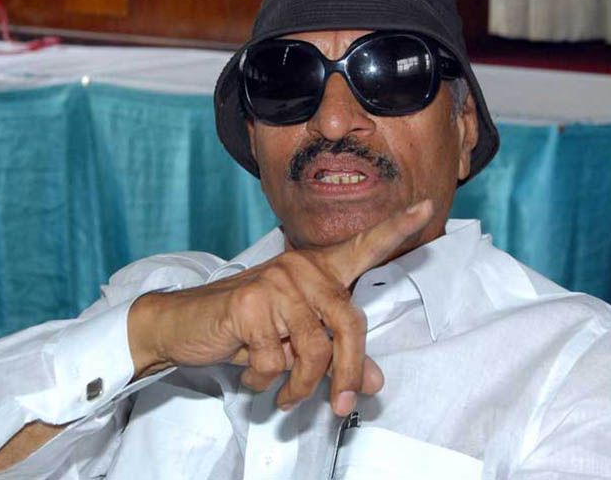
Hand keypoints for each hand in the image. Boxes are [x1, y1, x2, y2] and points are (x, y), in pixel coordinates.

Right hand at [128, 199, 434, 415]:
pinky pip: (277, 359)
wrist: (183, 325)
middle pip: (348, 324)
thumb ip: (338, 357)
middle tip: (341, 406)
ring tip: (281, 392)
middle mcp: (300, 268)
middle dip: (346, 373)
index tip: (427, 204)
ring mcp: (276, 281)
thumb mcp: (295, 345)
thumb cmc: (245, 331)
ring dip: (299, 385)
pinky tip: (248, 369)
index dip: (396, 227)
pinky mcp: (251, 302)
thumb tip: (375, 382)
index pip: (363, 245)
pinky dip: (264, 380)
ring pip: (314, 349)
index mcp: (316, 271)